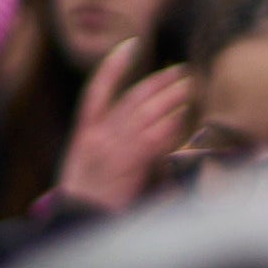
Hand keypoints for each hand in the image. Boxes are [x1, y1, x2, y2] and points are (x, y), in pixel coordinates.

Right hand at [56, 40, 195, 217]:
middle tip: (181, 71)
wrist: (76, 222)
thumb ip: (107, 147)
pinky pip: (155, 136)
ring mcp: (113, 147)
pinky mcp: (129, 162)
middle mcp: (98, 135)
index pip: (96, 91)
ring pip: (147, 111)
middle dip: (159, 82)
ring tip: (190, 86)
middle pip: (132, 97)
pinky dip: (171, 123)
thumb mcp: (84, 168)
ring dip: (171, 97)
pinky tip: (184, 115)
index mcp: (84, 134)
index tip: (129, 46)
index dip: (113, 66)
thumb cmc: (83, 201)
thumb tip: (137, 135)